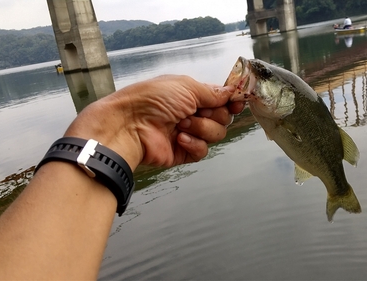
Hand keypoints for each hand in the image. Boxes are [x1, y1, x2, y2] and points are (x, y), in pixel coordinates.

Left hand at [64, 75, 244, 169]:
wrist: (129, 126)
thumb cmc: (153, 100)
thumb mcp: (186, 87)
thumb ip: (212, 92)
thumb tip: (232, 92)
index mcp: (192, 96)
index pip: (221, 100)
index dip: (232, 102)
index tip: (238, 103)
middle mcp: (193, 114)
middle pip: (223, 118)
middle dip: (214, 115)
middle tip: (197, 113)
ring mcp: (189, 134)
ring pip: (216, 134)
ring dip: (202, 128)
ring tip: (181, 125)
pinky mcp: (185, 152)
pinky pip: (203, 151)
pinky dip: (194, 144)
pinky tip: (179, 139)